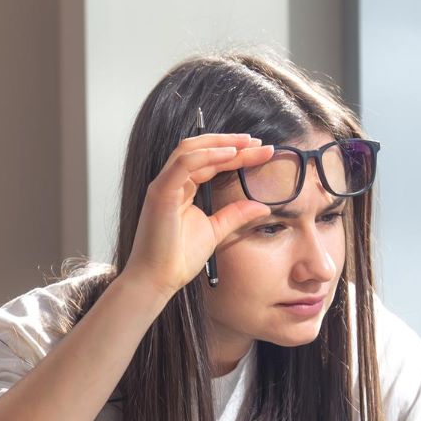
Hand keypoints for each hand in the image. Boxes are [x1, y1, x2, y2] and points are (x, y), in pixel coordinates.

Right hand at [122, 133, 275, 296]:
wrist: (158, 279)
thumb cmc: (178, 258)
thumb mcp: (216, 230)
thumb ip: (236, 214)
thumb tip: (263, 206)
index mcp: (182, 189)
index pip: (210, 162)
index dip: (235, 154)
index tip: (260, 151)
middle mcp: (172, 182)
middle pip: (202, 150)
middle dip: (231, 143)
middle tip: (259, 142)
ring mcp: (164, 185)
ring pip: (191, 150)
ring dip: (221, 143)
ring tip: (247, 143)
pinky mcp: (161, 192)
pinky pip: (184, 164)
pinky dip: (207, 155)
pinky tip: (229, 154)